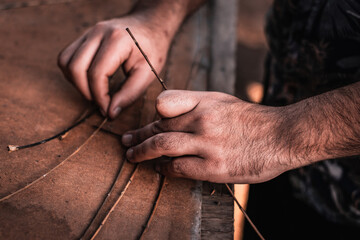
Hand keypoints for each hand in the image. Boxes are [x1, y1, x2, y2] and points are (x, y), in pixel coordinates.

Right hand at [58, 16, 169, 117]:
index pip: (97, 73)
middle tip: (102, 104)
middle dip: (86, 92)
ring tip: (95, 93)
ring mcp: (89, 32)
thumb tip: (110, 112)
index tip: (108, 111)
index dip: (99, 97)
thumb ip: (130, 94)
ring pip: (66, 62)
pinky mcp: (84, 36)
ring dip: (76, 83)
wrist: (150, 25)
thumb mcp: (148, 73)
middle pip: (76, 68)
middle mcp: (98, 32)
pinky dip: (73, 73)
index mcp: (117, 40)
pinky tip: (89, 81)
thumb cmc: (152, 49)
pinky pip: (66, 57)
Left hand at [121, 90, 288, 182]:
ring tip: (131, 157)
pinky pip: (178, 168)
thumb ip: (196, 105)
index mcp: (205, 101)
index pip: (164, 103)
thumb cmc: (251, 119)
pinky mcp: (213, 166)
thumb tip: (169, 116)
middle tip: (125, 142)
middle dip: (138, 136)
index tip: (148, 123)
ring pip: (161, 147)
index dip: (152, 114)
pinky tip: (159, 170)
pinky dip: (164, 169)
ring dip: (142, 153)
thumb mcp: (223, 101)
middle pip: (158, 127)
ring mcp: (207, 143)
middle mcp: (203, 119)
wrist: (282, 136)